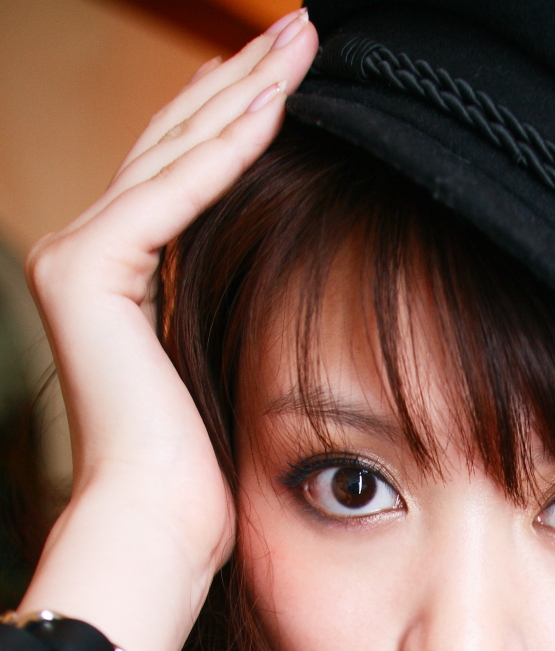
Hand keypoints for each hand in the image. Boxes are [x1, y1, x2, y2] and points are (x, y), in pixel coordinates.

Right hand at [22, 12, 317, 650]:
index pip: (181, 174)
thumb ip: (231, 297)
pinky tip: (280, 104)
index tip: (295, 77)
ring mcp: (77, 257)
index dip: (236, 118)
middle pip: (174, 146)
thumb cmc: (206, 478)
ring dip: (245, 93)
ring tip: (304, 44)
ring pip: (174, 153)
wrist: (163, 528)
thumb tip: (287, 263)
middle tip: (307, 34)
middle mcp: (83, 256)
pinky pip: (173, 192)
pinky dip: (229, 147)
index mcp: (113, 278)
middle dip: (244, 84)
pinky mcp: (88, 269)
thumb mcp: (225, 362)